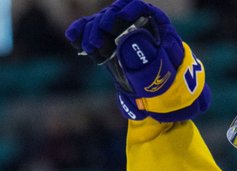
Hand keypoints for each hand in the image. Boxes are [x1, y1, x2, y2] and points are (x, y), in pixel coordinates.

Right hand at [65, 0, 208, 121]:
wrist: (157, 96)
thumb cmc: (164, 82)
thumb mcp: (159, 72)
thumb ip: (146, 57)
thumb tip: (128, 38)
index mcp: (155, 24)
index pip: (139, 7)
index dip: (129, 10)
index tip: (121, 18)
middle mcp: (134, 24)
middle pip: (115, 13)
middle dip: (104, 25)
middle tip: (97, 43)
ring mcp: (118, 33)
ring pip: (100, 22)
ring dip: (90, 31)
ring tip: (89, 48)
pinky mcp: (105, 42)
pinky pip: (89, 32)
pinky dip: (80, 32)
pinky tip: (72, 37)